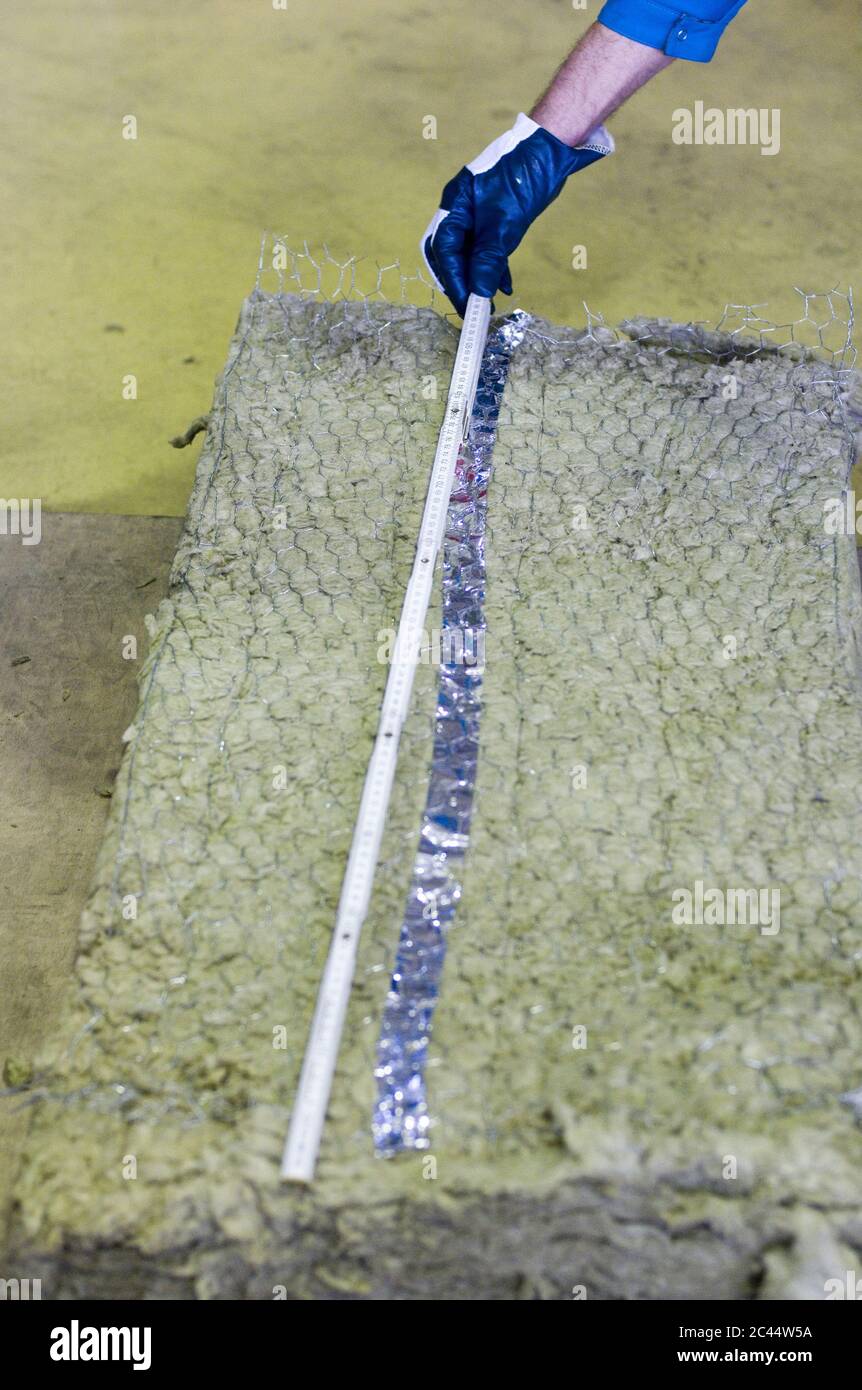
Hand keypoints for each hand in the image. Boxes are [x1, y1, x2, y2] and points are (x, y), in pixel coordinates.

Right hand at [421, 113, 612, 316]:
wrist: (553, 147)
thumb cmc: (524, 174)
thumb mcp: (505, 221)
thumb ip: (488, 258)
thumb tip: (479, 292)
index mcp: (454, 205)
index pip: (444, 250)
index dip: (453, 280)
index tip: (466, 305)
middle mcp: (461, 209)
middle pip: (450, 253)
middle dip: (460, 281)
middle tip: (472, 308)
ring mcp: (478, 212)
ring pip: (470, 253)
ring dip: (478, 278)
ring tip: (489, 302)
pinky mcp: (496, 216)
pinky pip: (488, 247)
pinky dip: (494, 267)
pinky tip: (504, 285)